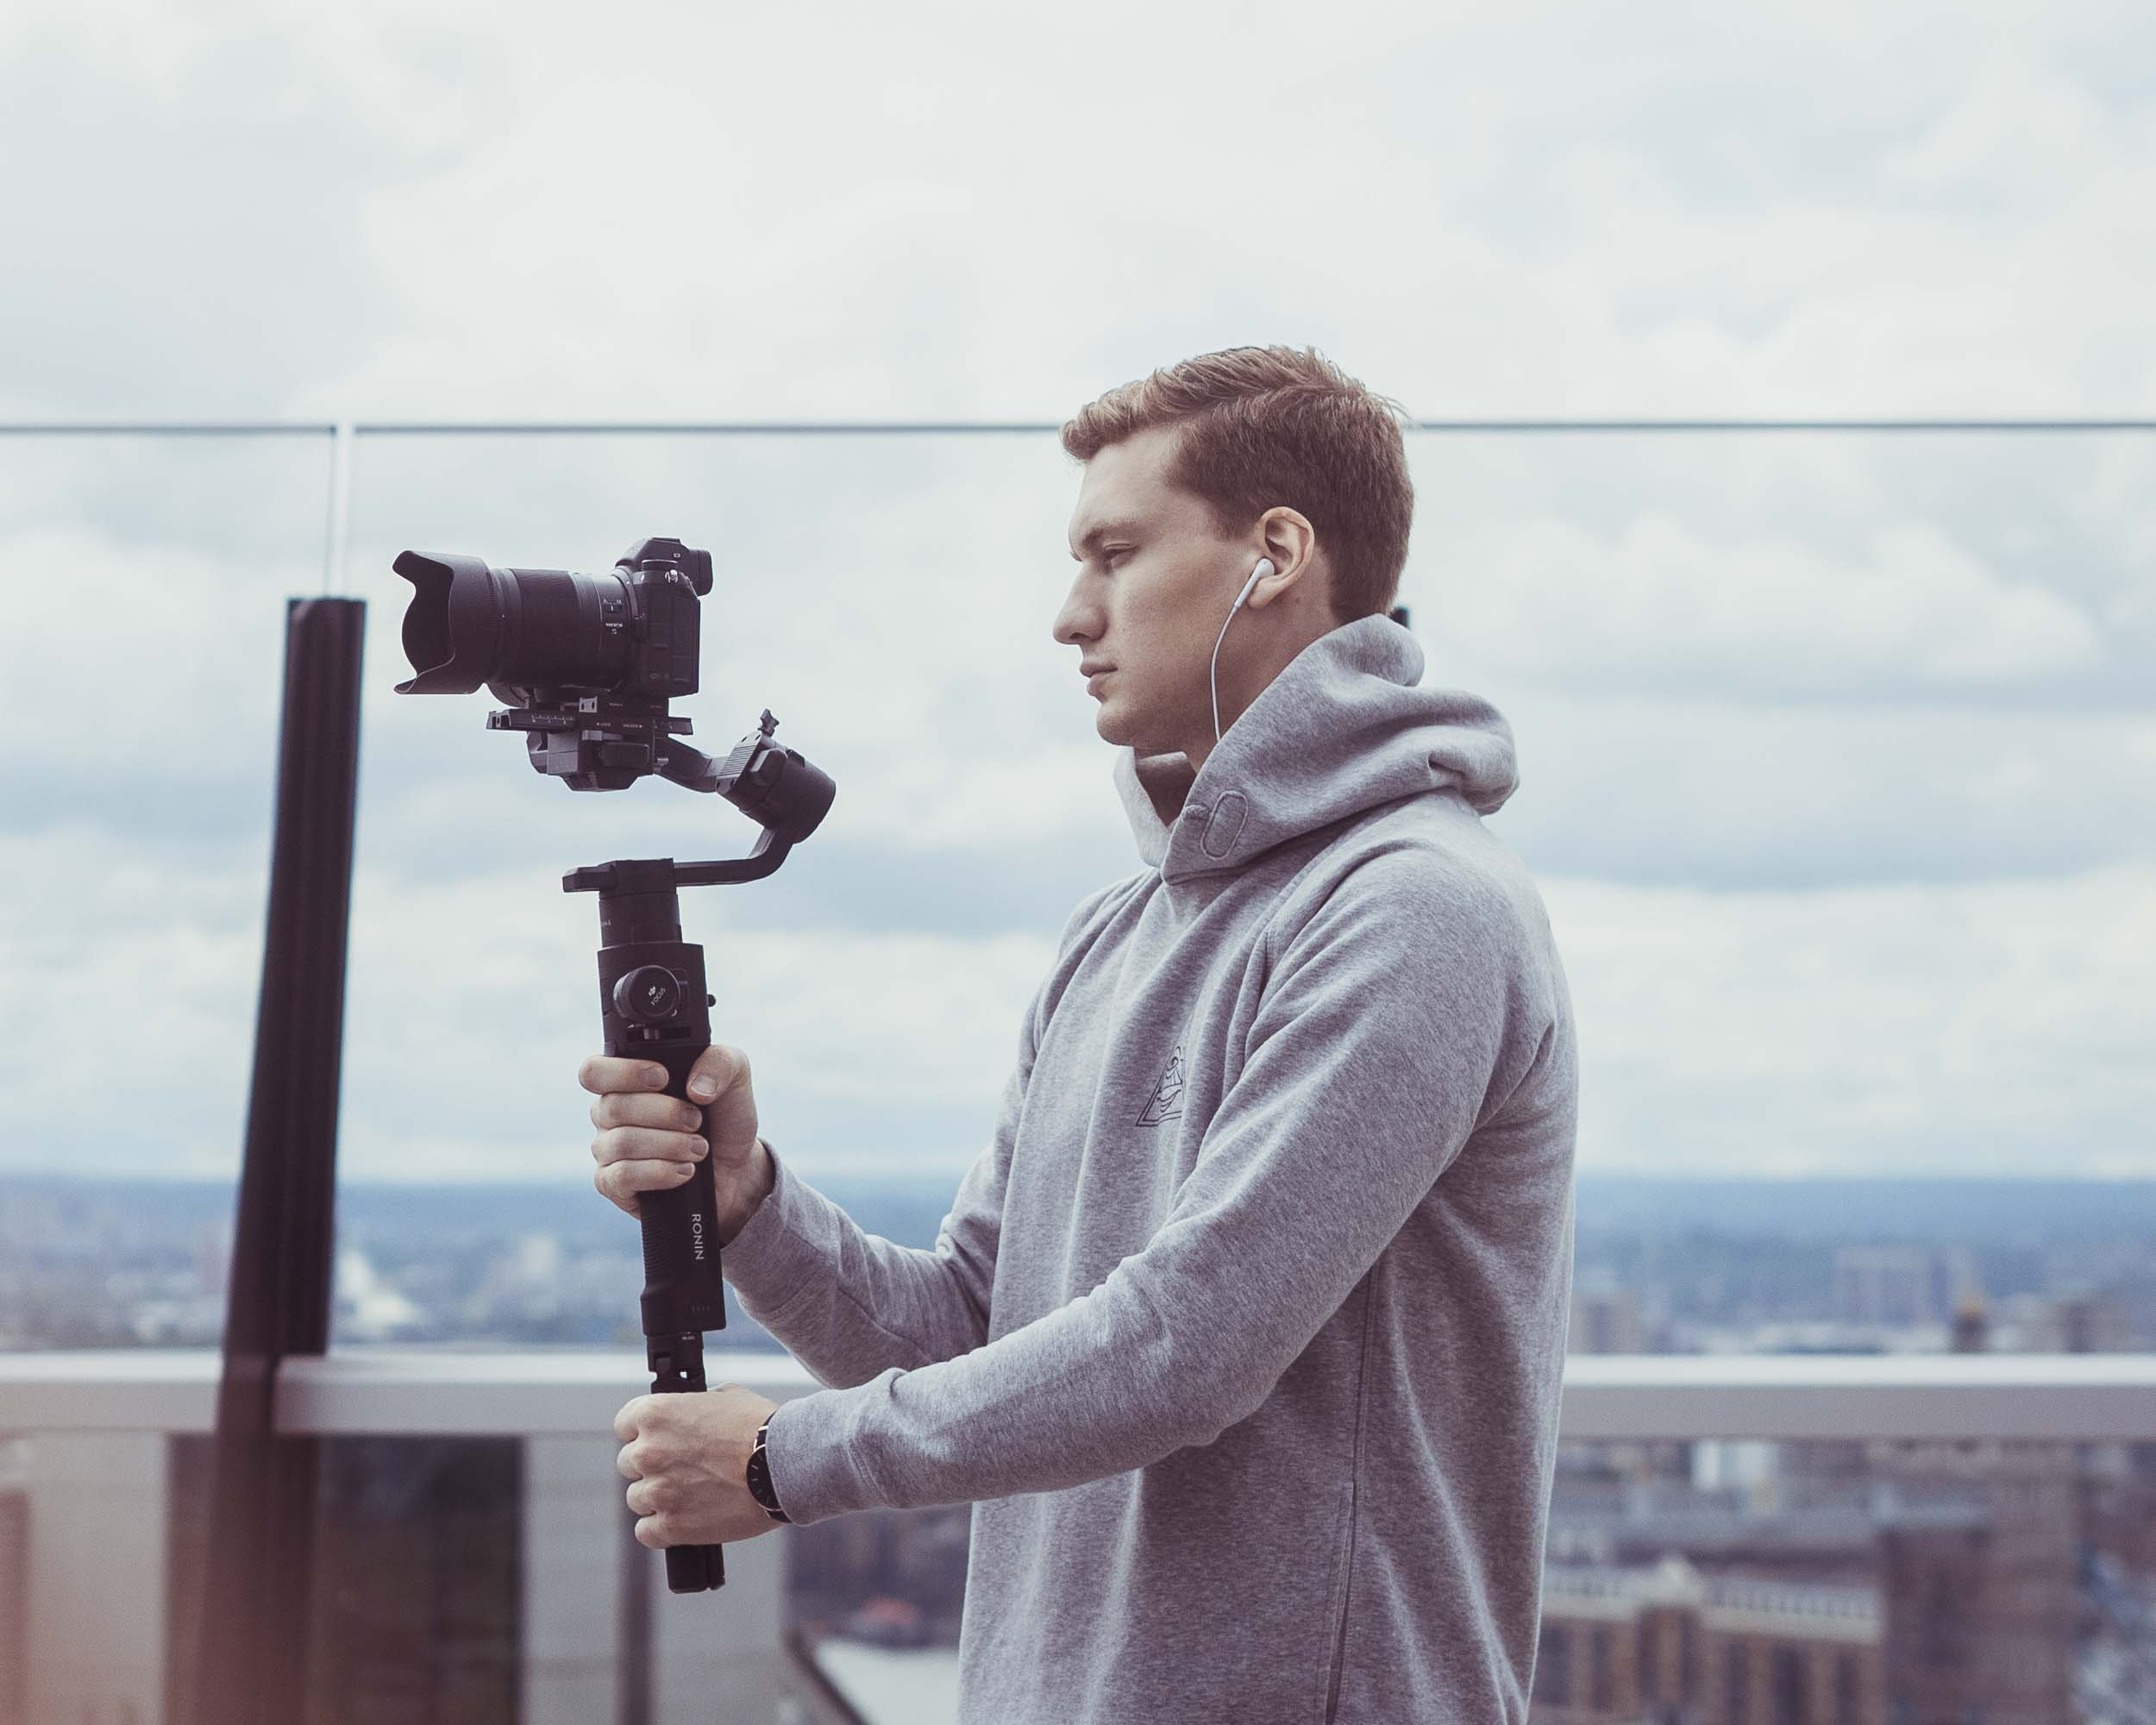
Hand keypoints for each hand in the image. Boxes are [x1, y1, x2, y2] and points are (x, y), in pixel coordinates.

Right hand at [580, 1044, 773, 1239]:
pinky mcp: (614, 1184)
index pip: (594, 1071)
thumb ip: (720, 1062)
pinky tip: (685, 1171)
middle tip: (697, 1120)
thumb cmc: (725, 1116)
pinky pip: (622, 1176)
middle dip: (665, 1113)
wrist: (737, 1166)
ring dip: (669, 1144)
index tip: (663, 1078)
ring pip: (621, 1142)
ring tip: (699, 1148)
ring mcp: (608, 1150)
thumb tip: (694, 1087)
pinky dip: (660, 1172)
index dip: (623, 1072)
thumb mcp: (735, 1077)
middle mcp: (610, 1113)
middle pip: (612, 1107)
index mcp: (627, 1081)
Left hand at [615, 1384, 785, 1547]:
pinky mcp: (670, 1526)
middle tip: (682, 1469)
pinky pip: (646, 1532)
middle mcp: (647, 1451)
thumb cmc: (761, 1427)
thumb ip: (696, 1406)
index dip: (643, 1432)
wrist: (785, 1465)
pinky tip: (682, 1520)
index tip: (659, 1440)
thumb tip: (691, 1413)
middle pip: (629, 1464)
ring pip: (637, 1499)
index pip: (625, 1425)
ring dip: (658, 1498)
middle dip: (653, 1465)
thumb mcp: (726, 1396)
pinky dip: (661, 1529)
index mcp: (655, 1414)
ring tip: (690, 1496)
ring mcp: (657, 1491)